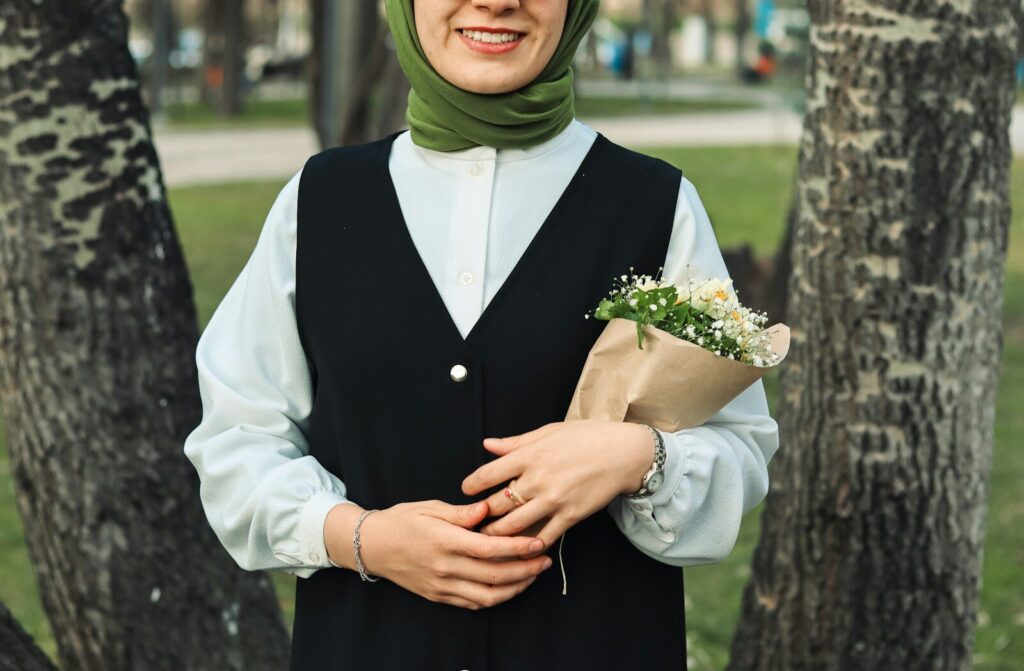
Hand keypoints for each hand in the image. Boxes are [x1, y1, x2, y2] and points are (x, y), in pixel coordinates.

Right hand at [334, 500, 553, 609]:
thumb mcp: (430, 507)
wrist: (372, 546)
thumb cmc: (402, 520)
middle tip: (546, 561)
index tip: (539, 543)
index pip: (489, 548)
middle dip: (526, 569)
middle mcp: (444, 567)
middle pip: (494, 575)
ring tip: (533, 575)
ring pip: (487, 596)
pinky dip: (495, 597)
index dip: (518, 548)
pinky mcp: (438, 596)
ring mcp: (441, 585)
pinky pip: (472, 603)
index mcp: (444, 540)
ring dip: (515, 588)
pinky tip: (509, 586)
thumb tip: (488, 509)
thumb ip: (461, 512)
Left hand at [461, 420, 655, 553]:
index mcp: (530, 455)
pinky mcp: (570, 516)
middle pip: (497, 505)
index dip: (471, 485)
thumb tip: (487, 445)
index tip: (466, 491)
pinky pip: (544, 537)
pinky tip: (520, 550)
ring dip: (498, 535)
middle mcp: (538, 479)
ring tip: (489, 539)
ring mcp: (554, 500)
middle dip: (481, 516)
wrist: (622, 453)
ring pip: (514, 526)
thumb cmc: (586, 438)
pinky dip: (529, 546)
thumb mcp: (548, 432)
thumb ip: (515, 443)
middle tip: (472, 522)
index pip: (488, 474)